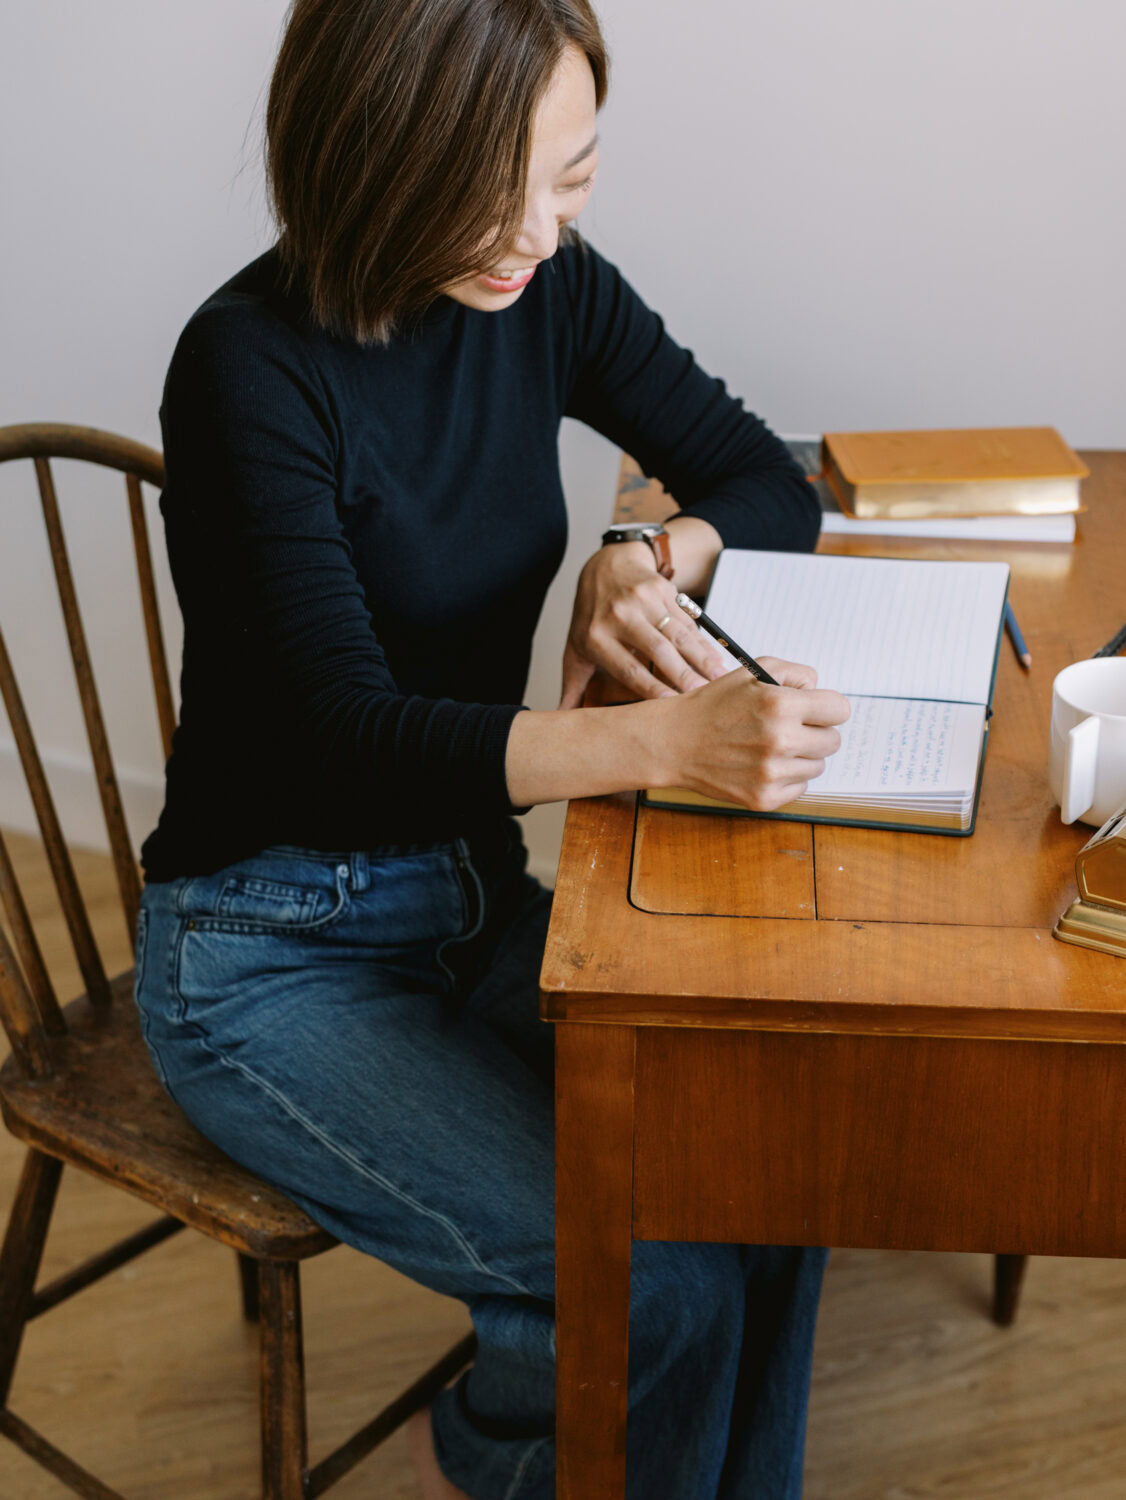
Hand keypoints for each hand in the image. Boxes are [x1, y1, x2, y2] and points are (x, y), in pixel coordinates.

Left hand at [560, 542, 728, 708]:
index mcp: (596, 637)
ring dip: (702, 659)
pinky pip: (687, 621)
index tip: (672, 705)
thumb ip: (572, 687)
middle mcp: (620, 616)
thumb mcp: (575, 649)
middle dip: (685, 676)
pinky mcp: (662, 590)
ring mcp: (643, 600)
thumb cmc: (591, 616)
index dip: (651, 687)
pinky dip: (704, 642)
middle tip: (705, 697)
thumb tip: (561, 720)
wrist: (606, 566)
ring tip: (721, 680)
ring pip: (679, 635)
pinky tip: (717, 659)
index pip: (628, 668)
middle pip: (658, 651)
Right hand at [658, 657, 850, 810]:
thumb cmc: (715, 704)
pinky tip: (762, 764)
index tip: (813, 710)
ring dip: (800, 756)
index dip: (826, 707)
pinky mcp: (764, 798)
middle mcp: (780, 741)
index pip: (840, 710)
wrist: (675, 742)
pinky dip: (787, 777)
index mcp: (781, 705)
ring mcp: (772, 774)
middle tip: (789, 728)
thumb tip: (821, 693)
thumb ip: (797, 674)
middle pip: (833, 741)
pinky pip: (800, 788)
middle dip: (816, 732)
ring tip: (769, 746)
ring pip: (817, 766)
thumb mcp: (754, 670)